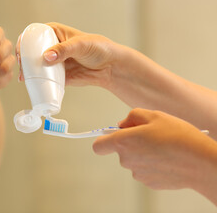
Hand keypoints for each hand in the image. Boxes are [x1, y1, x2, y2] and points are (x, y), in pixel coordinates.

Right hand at [16, 22, 120, 86]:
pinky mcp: (57, 75)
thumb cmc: (98, 48)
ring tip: (24, 78)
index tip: (20, 51)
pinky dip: (37, 82)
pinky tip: (31, 85)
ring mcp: (53, 61)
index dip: (24, 42)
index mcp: (54, 32)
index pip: (34, 34)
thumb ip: (64, 49)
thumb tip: (46, 57)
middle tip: (22, 67)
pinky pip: (44, 79)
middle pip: (31, 52)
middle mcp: (51, 46)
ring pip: (36, 66)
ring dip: (28, 72)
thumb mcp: (80, 45)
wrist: (109, 68)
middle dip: (23, 59)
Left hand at [92, 108, 216, 191]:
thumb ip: (132, 116)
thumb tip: (122, 124)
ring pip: (134, 160)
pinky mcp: (149, 183)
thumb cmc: (178, 136)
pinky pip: (145, 170)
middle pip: (120, 150)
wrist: (201, 162)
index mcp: (123, 142)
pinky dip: (152, 164)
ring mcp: (137, 173)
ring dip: (143, 153)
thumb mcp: (154, 115)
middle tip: (150, 134)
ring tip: (162, 146)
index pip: (99, 146)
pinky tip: (167, 159)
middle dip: (131, 142)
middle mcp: (126, 160)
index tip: (112, 135)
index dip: (103, 140)